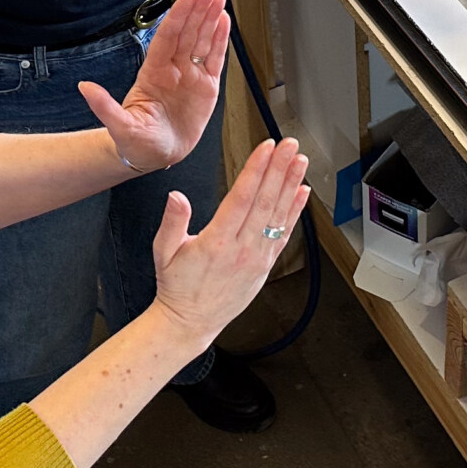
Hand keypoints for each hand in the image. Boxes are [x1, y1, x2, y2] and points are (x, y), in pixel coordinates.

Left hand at [79, 0, 230, 172]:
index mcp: (153, 73)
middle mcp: (173, 69)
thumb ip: (104, 106)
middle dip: (199, 10)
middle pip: (187, 32)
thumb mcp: (119, 125)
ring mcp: (190, 76)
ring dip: (211, 18)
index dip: (179, 16)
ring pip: (202, 40)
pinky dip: (221, 40)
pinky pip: (215, 58)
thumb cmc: (135, 141)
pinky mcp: (206, 86)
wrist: (154, 155)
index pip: (168, 38)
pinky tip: (224, 22)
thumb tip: (84, 88)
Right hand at [148, 139, 309, 338]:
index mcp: (217, 242)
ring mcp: (257, 258)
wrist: (190, 322)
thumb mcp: (164, 252)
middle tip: (290, 145)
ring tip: (301, 161)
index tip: (266, 148)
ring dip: (291, 185)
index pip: (242, 197)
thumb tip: (176, 197)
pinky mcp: (264, 266)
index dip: (257, 170)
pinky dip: (294, 213)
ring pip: (278, 215)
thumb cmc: (177, 286)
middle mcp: (242, 249)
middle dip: (279, 169)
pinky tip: (302, 193)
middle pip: (265, 201)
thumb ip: (172, 222)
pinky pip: (283, 235)